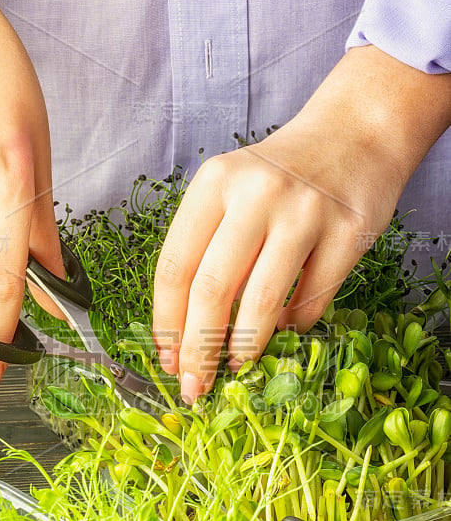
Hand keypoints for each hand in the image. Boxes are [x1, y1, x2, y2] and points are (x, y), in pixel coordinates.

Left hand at [153, 46, 450, 402]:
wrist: (354, 133)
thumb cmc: (280, 174)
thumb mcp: (231, 192)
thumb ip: (208, 249)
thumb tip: (184, 334)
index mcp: (214, 183)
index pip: (175, 267)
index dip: (167, 322)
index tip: (167, 358)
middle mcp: (256, 194)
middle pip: (212, 290)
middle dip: (198, 350)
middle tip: (194, 387)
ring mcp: (306, 212)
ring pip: (263, 302)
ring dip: (244, 348)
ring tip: (236, 368)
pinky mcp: (348, 231)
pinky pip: (311, 301)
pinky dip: (293, 326)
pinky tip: (284, 329)